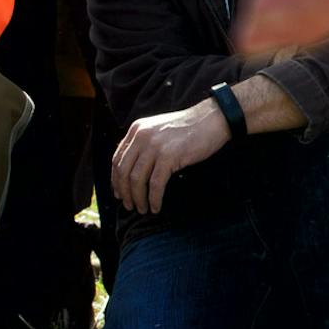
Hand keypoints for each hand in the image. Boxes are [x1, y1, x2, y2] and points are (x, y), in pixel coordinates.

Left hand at [111, 101, 233, 214]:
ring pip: (137, 180)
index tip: (119, 193)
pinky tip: (156, 206)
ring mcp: (155, 146)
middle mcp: (142, 136)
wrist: (212, 119)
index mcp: (137, 129)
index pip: (117, 159)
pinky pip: (155, 184)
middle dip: (124, 193)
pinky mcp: (169, 156)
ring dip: (138, 199)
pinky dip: (154, 198)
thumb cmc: (190, 127)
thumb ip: (144, 144)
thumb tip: (132, 170)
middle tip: (129, 205)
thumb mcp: (159, 129)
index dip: (115, 180)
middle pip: (123, 171)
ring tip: (143, 209)